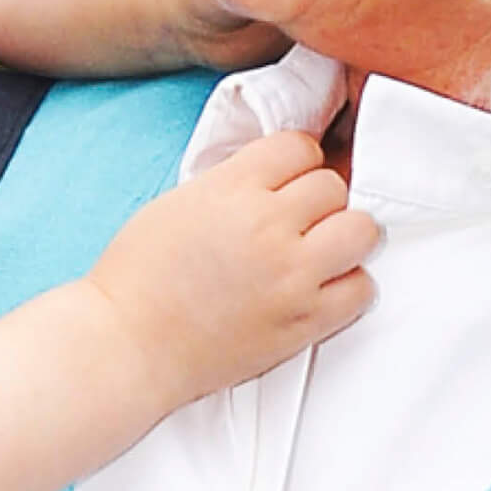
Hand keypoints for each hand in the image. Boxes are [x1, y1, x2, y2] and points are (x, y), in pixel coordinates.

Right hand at [83, 130, 376, 408]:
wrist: (129, 344)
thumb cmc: (140, 274)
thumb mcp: (181, 199)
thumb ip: (235, 182)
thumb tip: (280, 177)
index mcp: (232, 188)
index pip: (300, 146)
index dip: (294, 162)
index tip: (285, 180)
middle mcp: (269, 225)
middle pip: (333, 186)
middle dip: (316, 199)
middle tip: (296, 220)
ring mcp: (291, 276)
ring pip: (361, 230)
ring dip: (343, 235)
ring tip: (319, 249)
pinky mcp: (304, 322)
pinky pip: (361, 288)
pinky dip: (347, 283)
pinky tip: (320, 286)